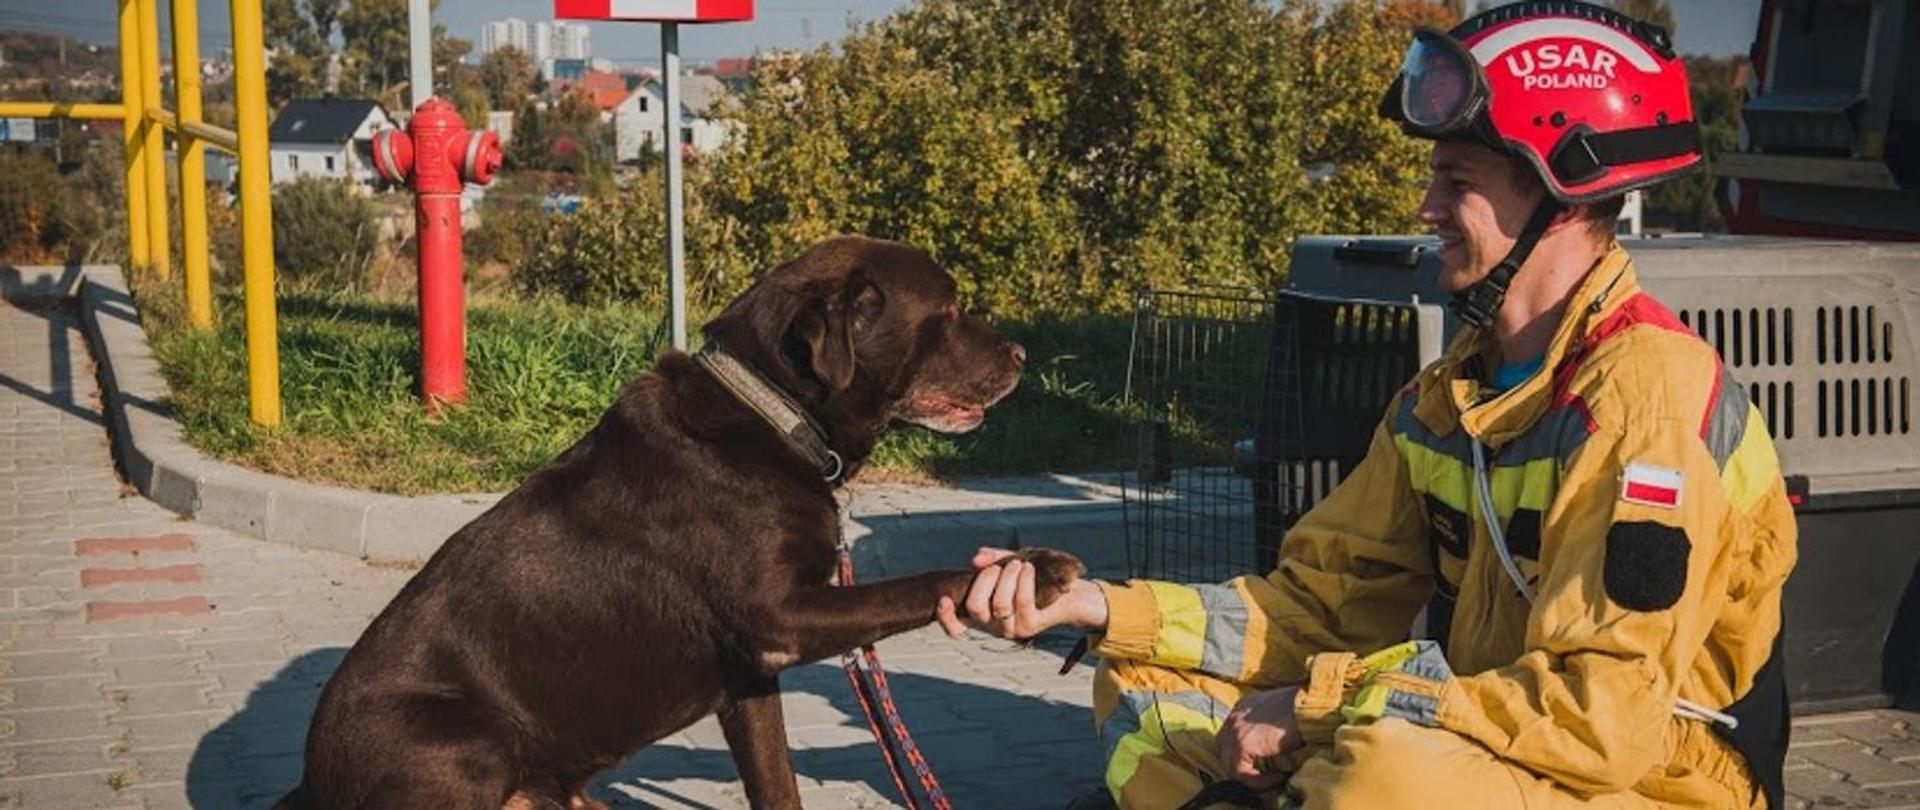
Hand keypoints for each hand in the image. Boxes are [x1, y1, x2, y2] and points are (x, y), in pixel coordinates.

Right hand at [935, 547, 1106, 638]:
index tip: (943, 599)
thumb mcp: (1011, 564)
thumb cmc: (1036, 577)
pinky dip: (1022, 580)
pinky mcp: (1031, 625)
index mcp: (983, 613)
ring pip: (1000, 604)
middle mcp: (994, 625)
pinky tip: (1028, 568)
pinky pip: (1021, 601)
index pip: (956, 626)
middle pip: (976, 607)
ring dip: (1007, 577)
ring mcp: (1012, 628)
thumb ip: (992, 560)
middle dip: (985, 580)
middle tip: (999, 568)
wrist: (1070, 591)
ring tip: (1017, 564)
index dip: (946, 617)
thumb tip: (976, 559)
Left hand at [1217, 686, 1302, 789]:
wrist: (1309, 707)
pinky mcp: (1242, 744)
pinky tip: (1277, 778)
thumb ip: (1266, 727)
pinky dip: (1257, 781)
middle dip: (1240, 766)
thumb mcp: (1279, 714)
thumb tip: (1269, 749)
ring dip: (1249, 777)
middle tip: (1263, 776)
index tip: (1262, 765)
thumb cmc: (1303, 710)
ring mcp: (1235, 731)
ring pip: (1229, 764)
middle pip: (1224, 750)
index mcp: (1241, 708)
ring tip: (1273, 779)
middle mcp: (1234, 718)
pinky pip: (1241, 773)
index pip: (1229, 736)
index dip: (1241, 754)